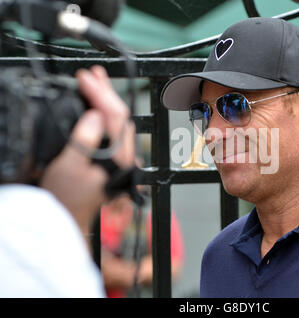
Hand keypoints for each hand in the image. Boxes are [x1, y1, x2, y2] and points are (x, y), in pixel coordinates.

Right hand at [40, 66, 134, 233]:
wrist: (68, 218)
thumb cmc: (66, 199)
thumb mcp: (69, 169)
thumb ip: (84, 141)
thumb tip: (94, 115)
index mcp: (117, 158)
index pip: (114, 117)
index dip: (100, 94)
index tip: (85, 78)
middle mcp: (124, 156)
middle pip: (121, 116)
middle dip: (107, 91)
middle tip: (93, 73)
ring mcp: (120, 158)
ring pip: (119, 121)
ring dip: (108, 99)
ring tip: (96, 81)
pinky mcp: (113, 159)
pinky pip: (114, 129)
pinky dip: (106, 113)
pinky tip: (97, 106)